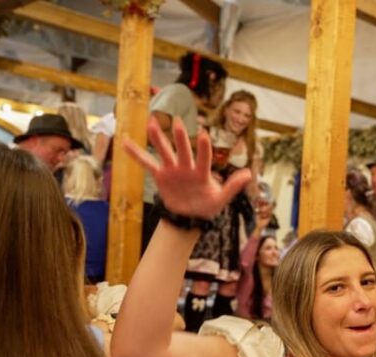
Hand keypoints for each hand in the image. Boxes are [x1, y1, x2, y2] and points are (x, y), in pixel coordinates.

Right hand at [124, 117, 250, 218]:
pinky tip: (125, 142)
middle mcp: (186, 167)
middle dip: (181, 138)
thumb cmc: (207, 206)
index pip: (204, 158)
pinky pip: (146, 164)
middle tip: (178, 121)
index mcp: (202, 173)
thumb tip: (249, 174)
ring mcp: (172, 170)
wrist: (190, 216)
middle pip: (183, 151)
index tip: (204, 134)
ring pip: (164, 151)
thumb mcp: (221, 199)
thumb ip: (233, 187)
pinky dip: (136, 154)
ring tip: (150, 122)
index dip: (204, 148)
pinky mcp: (160, 176)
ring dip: (158, 138)